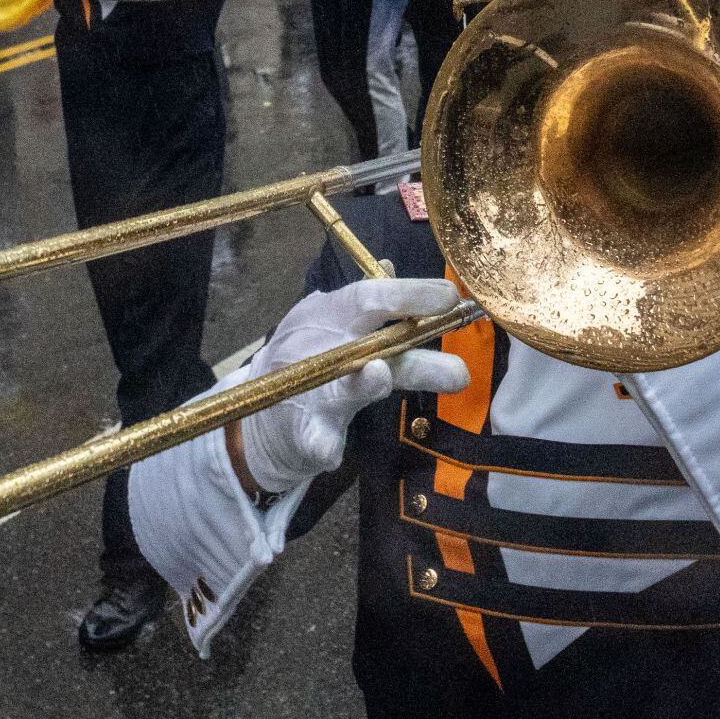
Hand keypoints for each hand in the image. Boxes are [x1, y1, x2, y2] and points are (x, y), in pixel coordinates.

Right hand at [231, 278, 469, 493]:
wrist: (260, 404)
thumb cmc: (307, 357)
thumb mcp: (330, 321)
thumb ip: (365, 302)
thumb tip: (390, 267)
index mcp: (332, 315)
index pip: (372, 297)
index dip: (410, 295)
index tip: (450, 297)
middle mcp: (322, 347)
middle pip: (372, 346)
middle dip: (415, 357)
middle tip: (460, 373)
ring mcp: (309, 388)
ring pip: (342, 388)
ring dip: (361, 383)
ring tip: (379, 376)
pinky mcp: (301, 430)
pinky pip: (314, 438)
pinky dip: (322, 443)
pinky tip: (330, 452)